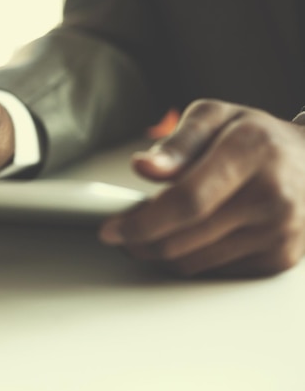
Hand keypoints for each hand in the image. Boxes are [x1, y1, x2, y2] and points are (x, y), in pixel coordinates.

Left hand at [99, 99, 304, 277]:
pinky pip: (213, 273)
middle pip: (184, 239)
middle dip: (140, 241)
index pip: (187, 200)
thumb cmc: (256, 137)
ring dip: (160, 253)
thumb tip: (143, 167)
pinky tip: (186, 238)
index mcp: (252, 151)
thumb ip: (177, 142)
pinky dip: (189, 259)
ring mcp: (280, 233)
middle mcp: (272, 196)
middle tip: (122, 231)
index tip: (110, 230)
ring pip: (193, 263)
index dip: (142, 221)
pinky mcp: (278, 260)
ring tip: (151, 231)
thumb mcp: (215, 117)